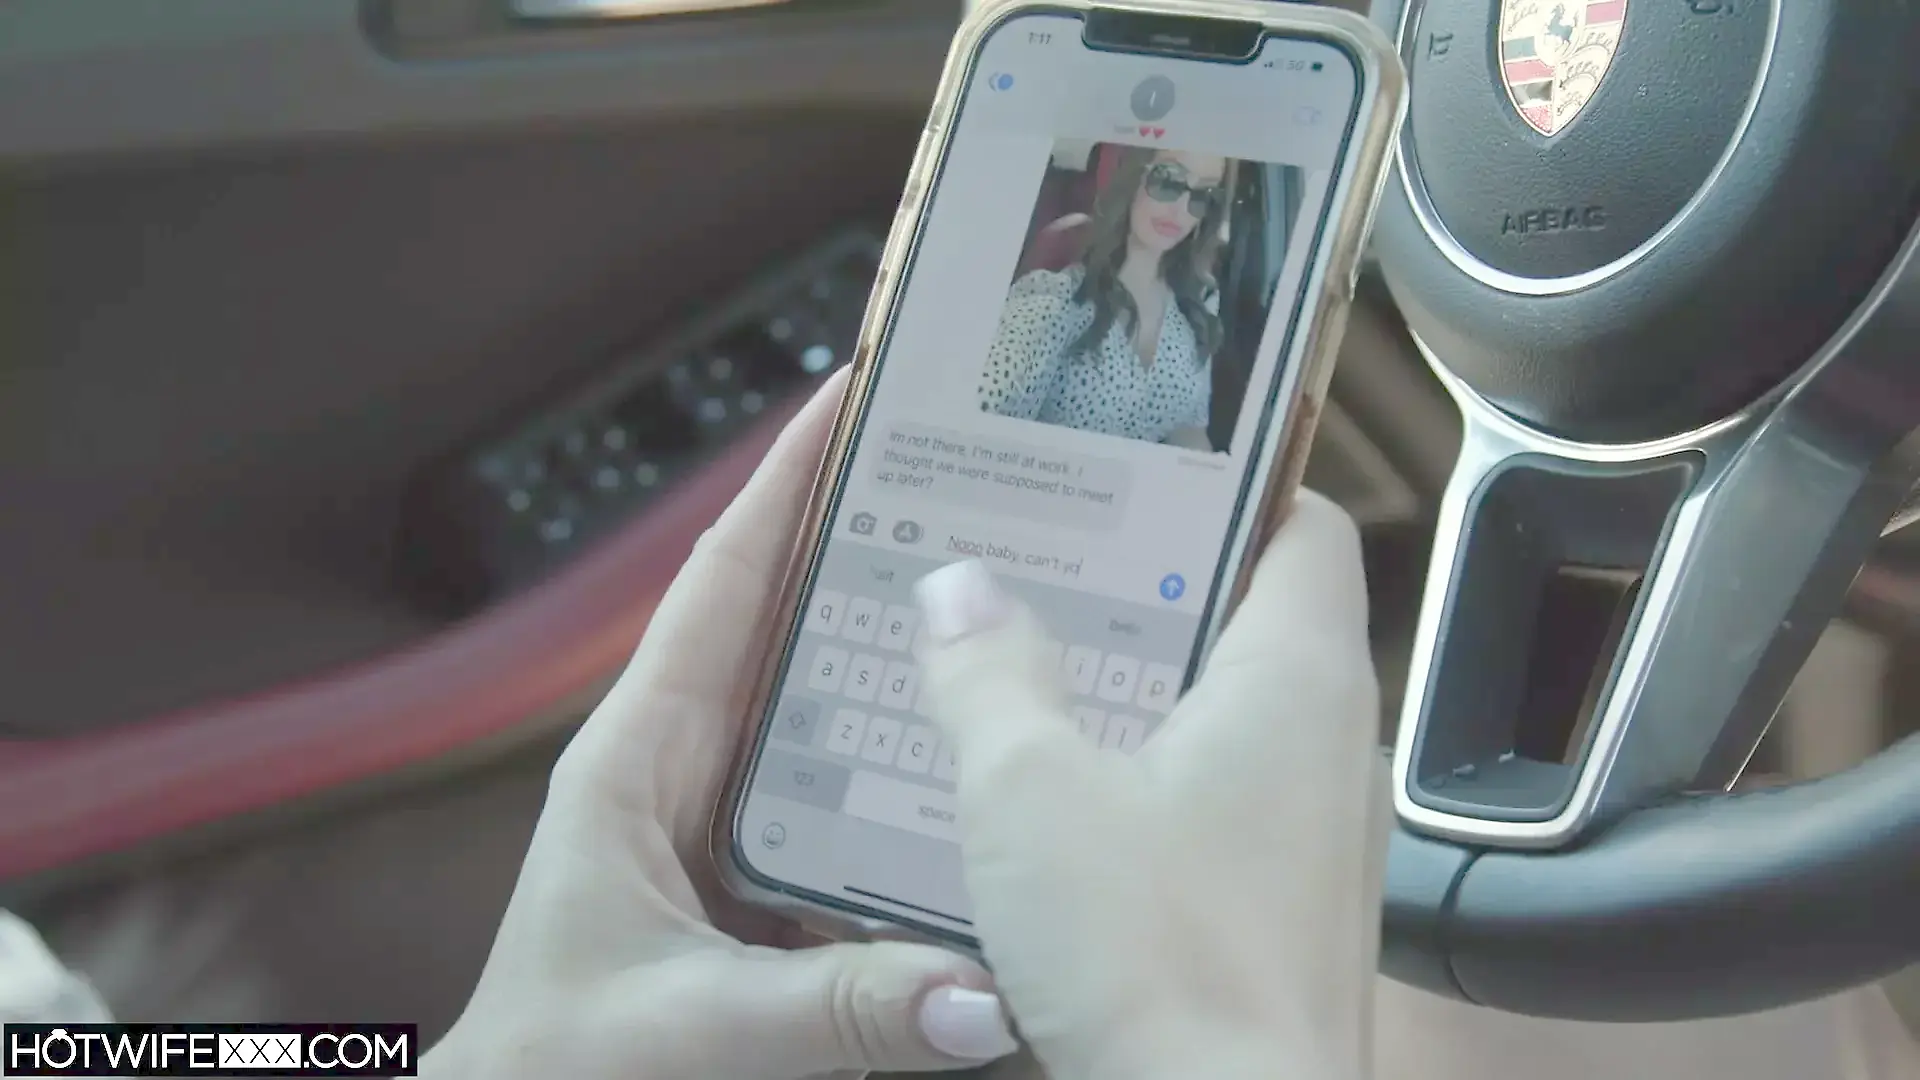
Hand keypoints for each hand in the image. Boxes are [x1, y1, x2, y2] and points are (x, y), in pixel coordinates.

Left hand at [428, 370, 1018, 1079]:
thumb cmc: (556, 1071)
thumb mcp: (683, 1030)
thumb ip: (829, 1007)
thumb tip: (985, 992)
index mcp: (639, 756)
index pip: (722, 585)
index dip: (783, 483)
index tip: (851, 393)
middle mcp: (691, 769)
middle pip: (790, 624)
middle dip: (872, 545)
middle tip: (981, 482)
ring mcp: (735, 824)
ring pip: (832, 708)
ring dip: (904, 653)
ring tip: (1018, 598)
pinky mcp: (775, 885)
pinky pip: (858, 800)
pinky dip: (918, 768)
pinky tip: (994, 761)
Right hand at [914, 491, 1385, 1079]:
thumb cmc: (1154, 961)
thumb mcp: (1029, 794)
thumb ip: (989, 673)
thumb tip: (958, 584)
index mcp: (1299, 678)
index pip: (1303, 524)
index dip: (1228, 483)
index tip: (1132, 469)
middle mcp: (1334, 747)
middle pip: (1254, 619)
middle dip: (1146, 589)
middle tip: (1038, 563)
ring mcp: (1320, 837)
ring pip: (1233, 718)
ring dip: (1139, 693)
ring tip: (1027, 672)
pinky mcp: (1289, 913)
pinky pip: (1223, 805)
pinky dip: (1150, 781)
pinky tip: (1056, 806)